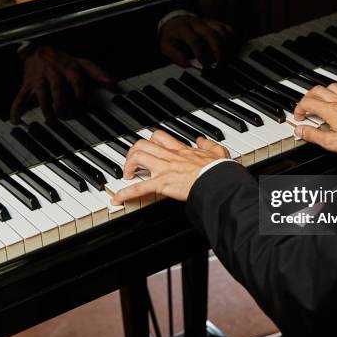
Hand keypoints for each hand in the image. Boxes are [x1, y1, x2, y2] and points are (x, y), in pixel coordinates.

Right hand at [11, 45, 112, 123]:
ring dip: (45, 107)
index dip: (82, 95)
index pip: (78, 83)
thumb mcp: (81, 62)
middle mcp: (54, 74)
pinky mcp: (28, 84)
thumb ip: (97, 73)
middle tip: (66, 115)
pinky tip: (15, 120)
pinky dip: (16, 108)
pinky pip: (20, 96)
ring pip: (41, 94)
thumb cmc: (62, 59)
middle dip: (62, 104)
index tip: (84, 106)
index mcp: (69, 69)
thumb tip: (113, 83)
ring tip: (50, 119)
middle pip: (58, 90)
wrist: (37, 48)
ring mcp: (40, 80)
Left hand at [111, 130, 230, 203]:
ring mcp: (163, 169)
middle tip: (132, 163)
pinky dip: (124, 193)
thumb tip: (202, 141)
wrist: (218, 181)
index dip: (150, 141)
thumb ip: (209, 145)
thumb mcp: (218, 152)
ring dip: (127, 166)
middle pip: (143, 144)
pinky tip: (116, 199)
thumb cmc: (219, 170)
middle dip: (133, 152)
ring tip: (127, 176)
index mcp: (181, 150)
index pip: (159, 137)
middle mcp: (169, 156)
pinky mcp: (161, 184)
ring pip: (137, 157)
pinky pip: (138, 187)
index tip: (147, 148)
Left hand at [159, 15, 235, 67]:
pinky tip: (232, 49)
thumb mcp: (165, 46)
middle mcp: (197, 23)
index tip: (204, 65)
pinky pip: (227, 28)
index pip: (194, 39)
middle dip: (217, 50)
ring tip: (226, 59)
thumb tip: (187, 63)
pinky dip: (232, 38)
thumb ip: (175, 55)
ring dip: (226, 46)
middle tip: (219, 65)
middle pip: (211, 34)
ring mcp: (207, 22)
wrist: (175, 20)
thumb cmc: (172, 36)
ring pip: (221, 30)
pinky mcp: (215, 23)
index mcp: (183, 28)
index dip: (200, 53)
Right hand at [293, 84, 336, 156]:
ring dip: (324, 92)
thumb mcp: (331, 143)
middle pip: (317, 90)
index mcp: (330, 111)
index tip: (299, 116)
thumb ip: (313, 135)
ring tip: (322, 101)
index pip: (307, 102)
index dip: (299, 108)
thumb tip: (300, 131)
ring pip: (333, 86)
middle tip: (306, 106)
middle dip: (307, 97)